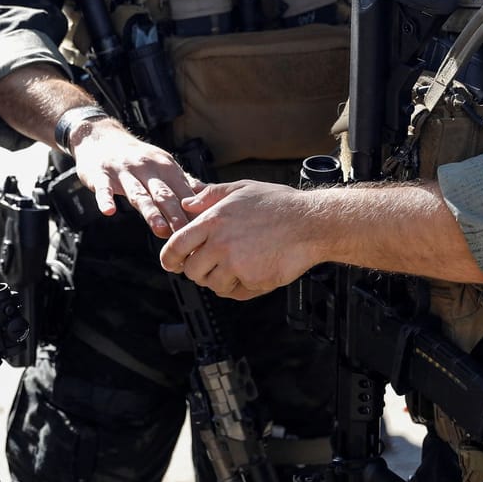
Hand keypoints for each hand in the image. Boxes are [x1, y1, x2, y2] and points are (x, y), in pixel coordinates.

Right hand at [69, 119, 203, 237]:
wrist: (100, 138)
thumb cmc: (136, 158)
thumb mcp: (162, 165)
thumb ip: (183, 183)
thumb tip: (210, 197)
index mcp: (165, 167)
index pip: (182, 193)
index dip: (193, 212)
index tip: (202, 231)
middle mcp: (146, 168)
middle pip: (164, 194)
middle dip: (176, 214)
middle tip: (186, 234)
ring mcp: (123, 171)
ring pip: (138, 194)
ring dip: (150, 212)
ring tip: (160, 229)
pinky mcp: (100, 175)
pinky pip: (103, 189)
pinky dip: (105, 199)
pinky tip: (109, 211)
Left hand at [158, 181, 321, 299]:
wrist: (312, 223)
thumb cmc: (280, 204)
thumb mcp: (242, 188)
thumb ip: (210, 196)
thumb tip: (186, 203)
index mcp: (214, 220)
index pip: (176, 245)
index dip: (169, 258)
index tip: (171, 264)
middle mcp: (221, 244)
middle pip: (192, 271)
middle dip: (198, 271)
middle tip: (211, 266)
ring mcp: (237, 264)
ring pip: (213, 285)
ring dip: (220, 280)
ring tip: (237, 267)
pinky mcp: (253, 281)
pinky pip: (236, 292)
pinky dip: (240, 287)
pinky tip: (252, 272)